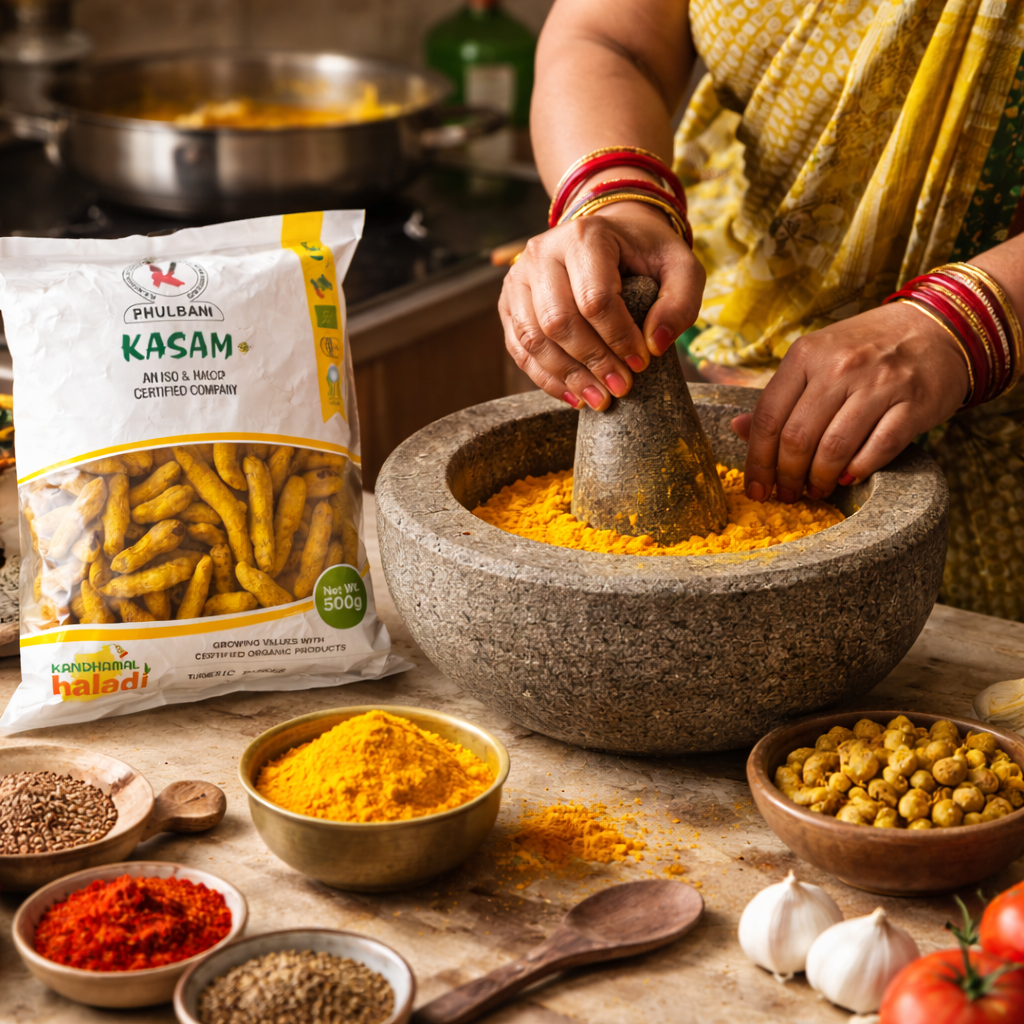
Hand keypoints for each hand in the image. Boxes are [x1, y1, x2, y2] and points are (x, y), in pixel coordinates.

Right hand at [499, 201, 704, 409]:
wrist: (610, 234)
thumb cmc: (646, 252)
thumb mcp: (681, 267)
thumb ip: (680, 302)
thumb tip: (655, 345)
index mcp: (584, 236)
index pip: (594, 299)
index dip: (618, 338)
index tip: (641, 363)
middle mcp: (543, 252)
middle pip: (558, 322)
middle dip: (592, 362)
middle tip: (621, 388)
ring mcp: (519, 277)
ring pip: (532, 339)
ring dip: (566, 377)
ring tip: (598, 399)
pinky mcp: (509, 302)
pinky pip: (518, 348)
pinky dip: (545, 378)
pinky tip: (574, 395)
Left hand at [730, 302, 969, 501]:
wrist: (938, 326)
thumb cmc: (866, 349)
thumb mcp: (816, 358)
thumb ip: (779, 395)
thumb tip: (737, 428)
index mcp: (806, 354)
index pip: (768, 417)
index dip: (757, 460)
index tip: (755, 488)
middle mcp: (840, 366)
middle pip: (797, 437)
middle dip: (787, 476)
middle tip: (787, 494)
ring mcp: (879, 383)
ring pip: (834, 448)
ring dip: (820, 479)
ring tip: (815, 490)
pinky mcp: (914, 402)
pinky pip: (878, 448)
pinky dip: (858, 470)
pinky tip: (848, 477)